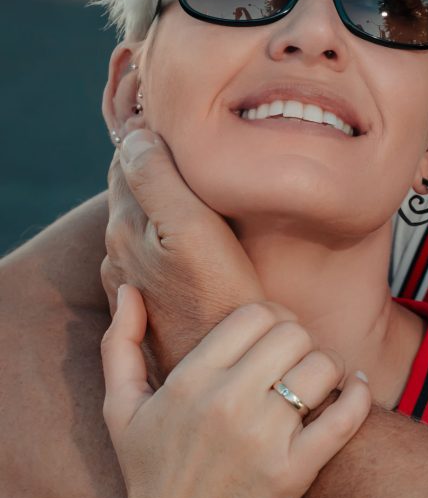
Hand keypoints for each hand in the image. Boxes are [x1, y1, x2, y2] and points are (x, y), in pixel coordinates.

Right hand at [100, 287, 370, 497]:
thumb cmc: (147, 474)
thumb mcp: (120, 407)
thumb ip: (120, 342)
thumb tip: (129, 288)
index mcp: (190, 380)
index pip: (256, 314)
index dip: (274, 318)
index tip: (276, 338)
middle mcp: (227, 403)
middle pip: (293, 334)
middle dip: (301, 341)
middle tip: (298, 361)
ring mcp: (264, 439)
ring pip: (322, 366)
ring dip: (329, 368)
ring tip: (320, 382)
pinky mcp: (294, 473)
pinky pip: (345, 417)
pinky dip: (359, 395)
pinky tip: (356, 390)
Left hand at [102, 130, 262, 382]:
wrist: (237, 373)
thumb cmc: (223, 299)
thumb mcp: (192, 227)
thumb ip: (156, 176)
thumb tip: (135, 133)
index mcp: (124, 229)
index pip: (128, 159)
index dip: (152, 137)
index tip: (184, 125)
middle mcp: (119, 257)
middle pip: (132, 191)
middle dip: (155, 167)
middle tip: (194, 150)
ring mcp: (137, 285)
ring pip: (145, 224)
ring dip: (164, 203)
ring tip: (198, 187)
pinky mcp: (157, 308)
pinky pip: (157, 256)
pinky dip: (171, 237)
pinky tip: (197, 240)